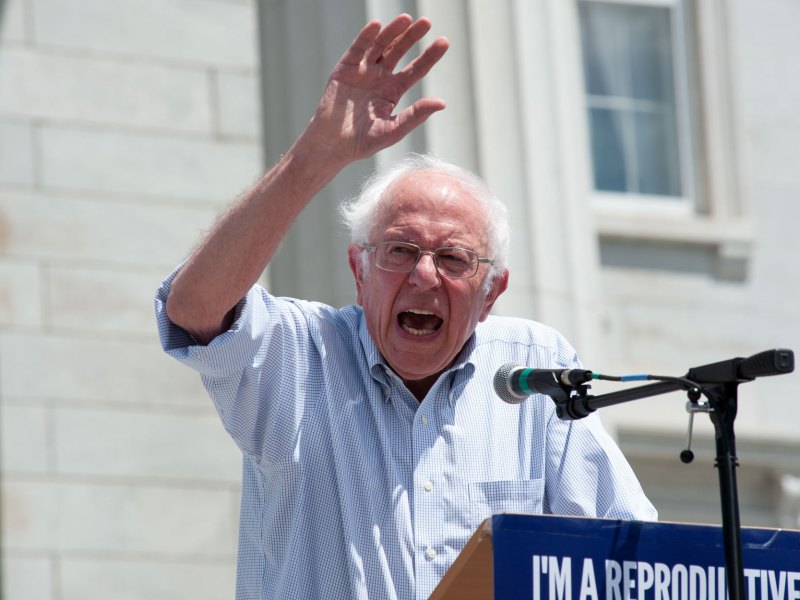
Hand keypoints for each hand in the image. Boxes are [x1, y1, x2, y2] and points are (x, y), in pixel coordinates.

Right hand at [305, 14, 448, 162]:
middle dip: (412, 37)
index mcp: (393, 92)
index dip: (429, 56)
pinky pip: (357, 49)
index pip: (415, 70)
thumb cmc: (362, 143)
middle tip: (426, 22)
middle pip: (399, 51)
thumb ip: (415, 115)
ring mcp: (362, 72)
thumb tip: (442, 103)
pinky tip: (377, 26)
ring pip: (380, 45)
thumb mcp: (393, 130)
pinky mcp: (344, 69)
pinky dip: (366, 36)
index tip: (444, 42)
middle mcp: (379, 78)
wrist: (332, 145)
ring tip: (406, 19)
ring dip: (392, 31)